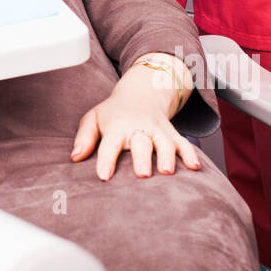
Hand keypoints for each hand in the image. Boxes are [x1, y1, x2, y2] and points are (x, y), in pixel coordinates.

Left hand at [71, 70, 200, 180]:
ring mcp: (158, 131)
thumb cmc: (112, 114)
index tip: (103, 176)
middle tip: (142, 175)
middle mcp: (139, 128)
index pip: (110, 143)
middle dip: (142, 157)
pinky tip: (195, 167)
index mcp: (117, 127)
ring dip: (167, 156)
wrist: (140, 94)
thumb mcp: (93, 119)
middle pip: (141, 143)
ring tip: (167, 172)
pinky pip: (183, 143)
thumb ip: (84, 137)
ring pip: (164, 142)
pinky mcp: (172, 134)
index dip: (106, 159)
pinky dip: (190, 153)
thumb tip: (75, 158)